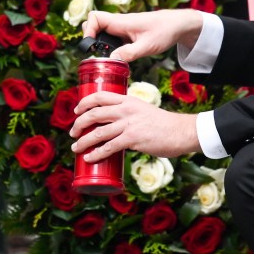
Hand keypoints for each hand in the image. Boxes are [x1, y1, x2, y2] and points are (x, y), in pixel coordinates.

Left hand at [70, 91, 199, 160]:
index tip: (77, 111)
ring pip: (98, 132)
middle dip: (79, 123)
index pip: (100, 96)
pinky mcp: (133, 139)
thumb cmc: (163, 124)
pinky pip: (109, 147)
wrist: (180, 131)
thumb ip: (129, 114)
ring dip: (83, 141)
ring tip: (76, 147)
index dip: (84, 103)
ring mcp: (129, 124)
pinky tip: (90, 157)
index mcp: (128, 100)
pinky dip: (96, 153)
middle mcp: (126, 110)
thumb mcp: (143, 110)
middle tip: (73, 131)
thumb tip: (114, 126)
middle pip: (94, 113)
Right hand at [82, 9, 202, 61]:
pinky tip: (117, 57)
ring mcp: (123, 28)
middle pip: (94, 24)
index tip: (91, 46)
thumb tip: (111, 60)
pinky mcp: (127, 33)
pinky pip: (112, 37)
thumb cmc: (164, 31)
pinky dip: (110, 46)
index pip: (94, 17)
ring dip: (100, 43)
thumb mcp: (147, 46)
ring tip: (106, 58)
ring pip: (102, 31)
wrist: (178, 25)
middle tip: (97, 54)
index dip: (88, 30)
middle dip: (91, 38)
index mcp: (120, 22)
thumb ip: (128, 53)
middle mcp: (119, 23)